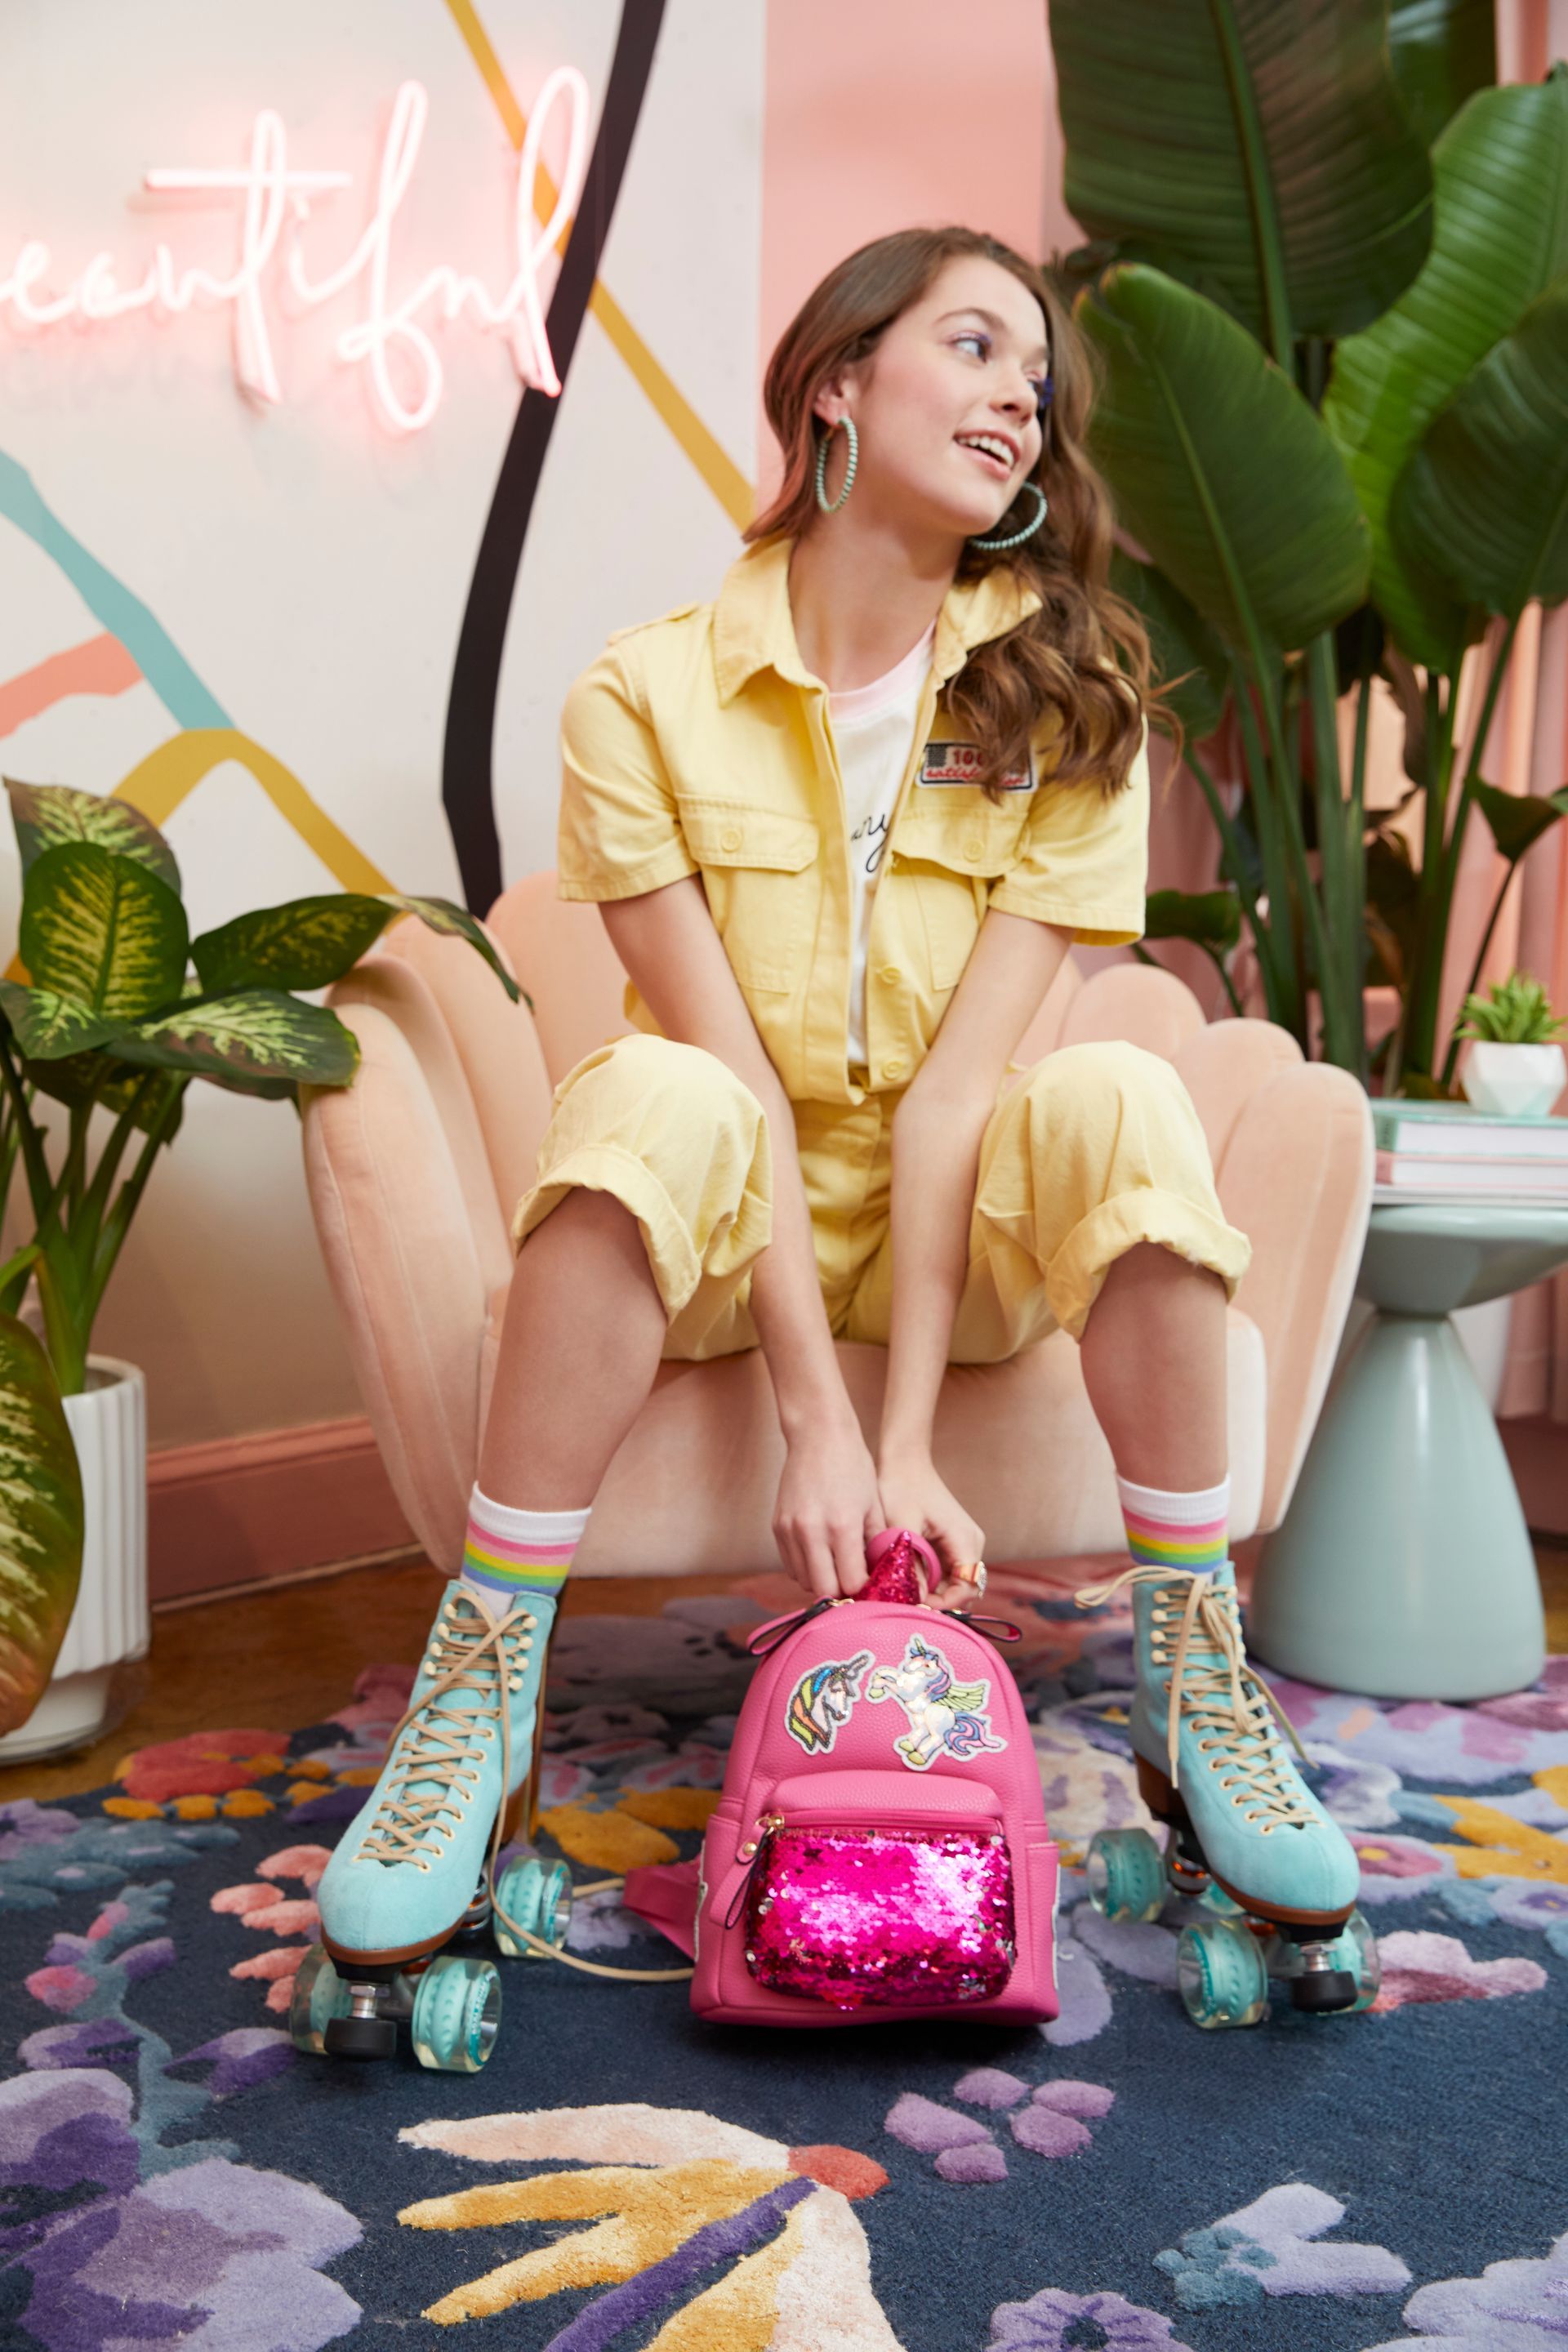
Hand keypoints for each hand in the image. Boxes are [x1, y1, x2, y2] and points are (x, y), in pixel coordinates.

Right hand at [773, 1410, 882, 1599]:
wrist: (818, 1435)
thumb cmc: (853, 1466)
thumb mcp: (874, 1504)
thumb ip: (876, 1543)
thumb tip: (879, 1574)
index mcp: (842, 1526)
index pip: (850, 1582)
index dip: (863, 1588)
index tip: (870, 1582)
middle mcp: (812, 1531)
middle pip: (823, 1589)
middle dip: (841, 1591)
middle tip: (852, 1580)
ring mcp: (790, 1529)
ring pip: (803, 1581)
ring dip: (821, 1580)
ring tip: (836, 1566)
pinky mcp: (777, 1526)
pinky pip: (790, 1564)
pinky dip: (805, 1567)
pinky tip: (820, 1553)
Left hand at [877, 1448, 984, 1610]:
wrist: (904, 1460)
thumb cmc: (902, 1487)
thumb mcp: (903, 1529)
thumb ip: (912, 1565)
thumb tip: (915, 1600)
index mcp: (965, 1539)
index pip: (967, 1587)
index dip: (945, 1605)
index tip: (917, 1609)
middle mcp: (971, 1542)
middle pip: (964, 1588)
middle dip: (939, 1603)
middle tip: (908, 1608)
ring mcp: (963, 1542)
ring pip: (955, 1582)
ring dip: (933, 1593)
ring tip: (905, 1597)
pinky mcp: (952, 1542)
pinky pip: (947, 1571)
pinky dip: (930, 1581)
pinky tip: (908, 1583)